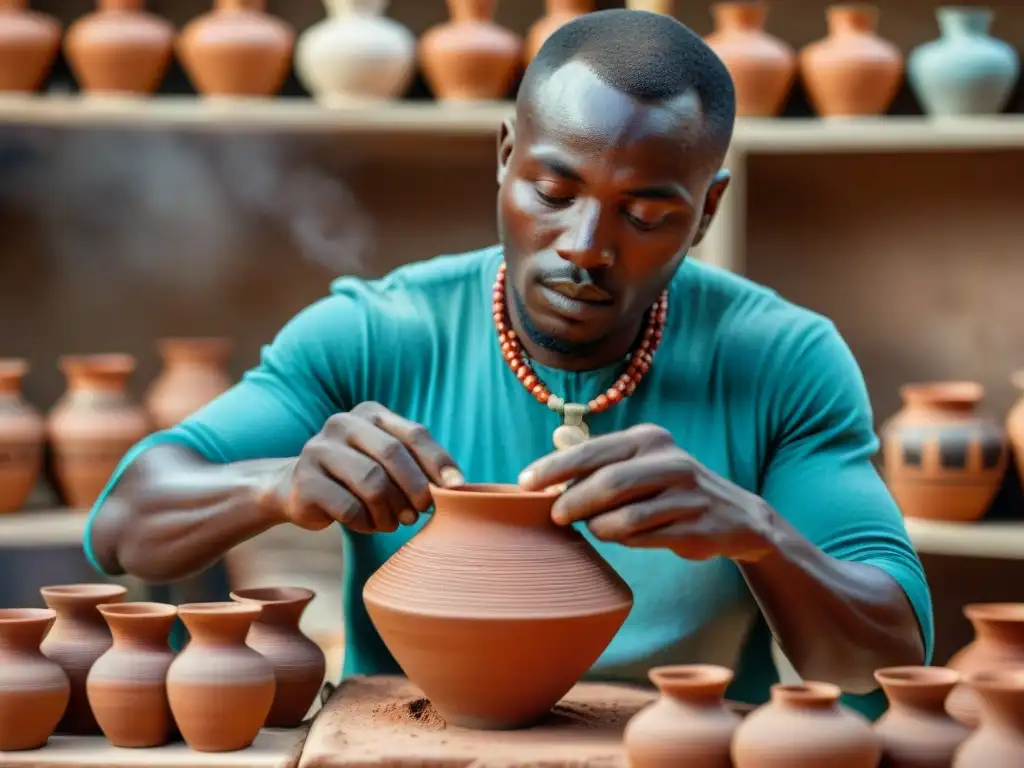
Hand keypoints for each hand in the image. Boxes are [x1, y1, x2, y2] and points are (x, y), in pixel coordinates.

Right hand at [269, 402, 463, 533]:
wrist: (296, 488)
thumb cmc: (355, 476)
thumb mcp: (384, 461)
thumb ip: (416, 464)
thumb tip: (456, 487)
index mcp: (370, 413)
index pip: (414, 433)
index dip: (438, 461)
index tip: (457, 488)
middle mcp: (343, 423)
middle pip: (393, 455)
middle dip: (416, 488)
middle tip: (421, 512)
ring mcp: (319, 449)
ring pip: (371, 482)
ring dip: (390, 511)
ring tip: (394, 523)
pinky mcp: (305, 479)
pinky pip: (348, 507)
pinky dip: (365, 523)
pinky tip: (367, 525)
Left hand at [517, 424, 775, 561]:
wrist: (736, 517)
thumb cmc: (670, 489)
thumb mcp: (640, 461)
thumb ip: (600, 453)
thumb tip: (558, 434)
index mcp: (649, 439)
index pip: (592, 451)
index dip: (554, 468)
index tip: (523, 484)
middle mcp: (670, 460)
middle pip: (607, 482)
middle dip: (572, 501)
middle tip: (553, 516)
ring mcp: (686, 493)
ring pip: (625, 515)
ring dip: (599, 526)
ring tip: (592, 529)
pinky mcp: (696, 525)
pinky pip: (646, 537)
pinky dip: (626, 540)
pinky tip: (622, 537)